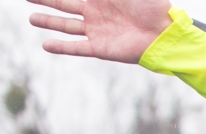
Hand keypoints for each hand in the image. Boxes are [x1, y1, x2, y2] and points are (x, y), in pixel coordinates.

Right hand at [29, 0, 171, 62]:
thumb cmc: (151, 7)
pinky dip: (61, 46)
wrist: (165, 33)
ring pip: (66, 25)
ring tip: (31, 18)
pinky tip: (45, 44)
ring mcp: (97, 31)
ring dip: (49, 22)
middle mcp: (96, 13)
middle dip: (45, 1)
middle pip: (63, 5)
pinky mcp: (100, 47)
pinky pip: (76, 47)